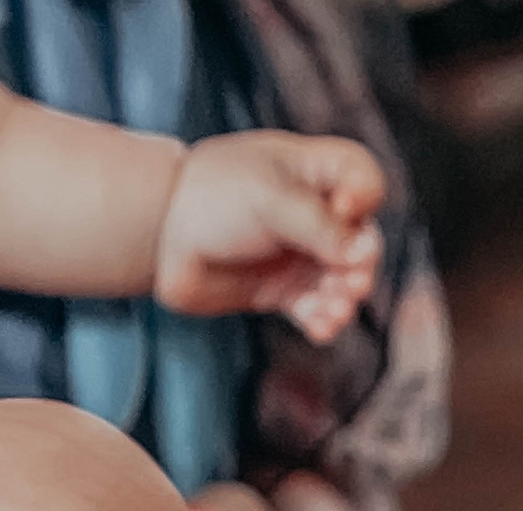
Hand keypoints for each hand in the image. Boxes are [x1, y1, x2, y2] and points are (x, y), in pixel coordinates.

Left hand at [156, 132, 386, 338]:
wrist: (157, 234)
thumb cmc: (212, 197)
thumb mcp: (269, 200)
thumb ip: (319, 228)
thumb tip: (364, 256)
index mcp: (315, 172)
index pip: (364, 181)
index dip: (364, 198)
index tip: (344, 209)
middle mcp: (316, 214)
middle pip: (362, 240)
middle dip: (360, 265)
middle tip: (350, 282)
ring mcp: (301, 254)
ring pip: (343, 281)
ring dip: (345, 298)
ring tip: (334, 311)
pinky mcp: (284, 291)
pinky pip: (317, 310)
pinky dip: (324, 321)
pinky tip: (322, 328)